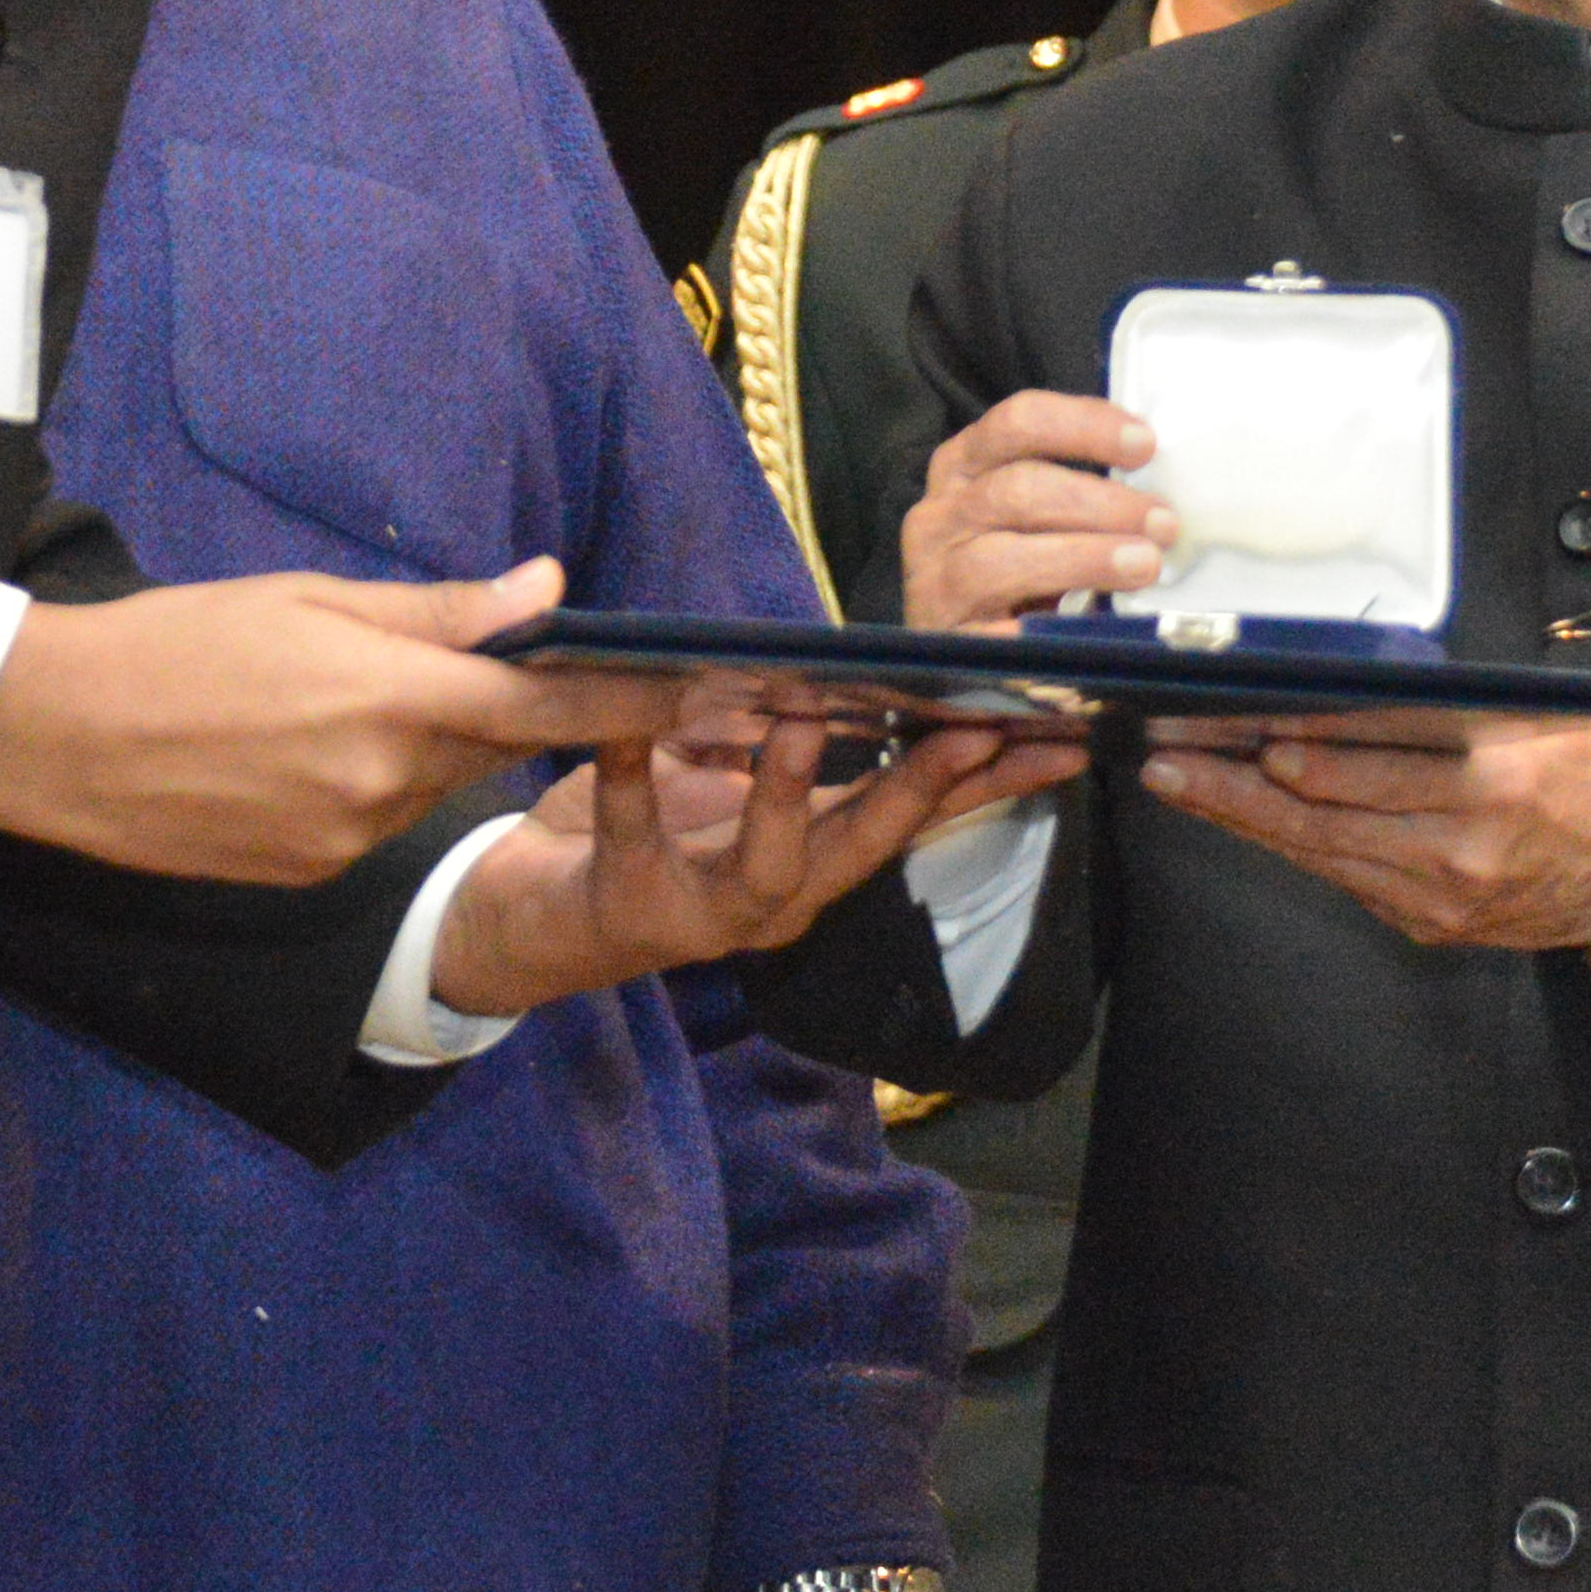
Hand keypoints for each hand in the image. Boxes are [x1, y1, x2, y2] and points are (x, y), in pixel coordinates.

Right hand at [0, 560, 682, 881]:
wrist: (53, 737)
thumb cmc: (176, 643)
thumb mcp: (309, 600)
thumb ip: (439, 610)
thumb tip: (548, 587)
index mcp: (392, 698)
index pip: (547, 701)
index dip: (630, 699)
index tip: (702, 691)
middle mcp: (384, 782)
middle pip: (490, 742)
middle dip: (499, 704)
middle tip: (482, 660)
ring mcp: (345, 840)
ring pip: (428, 784)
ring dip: (419, 742)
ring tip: (331, 695)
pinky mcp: (306, 875)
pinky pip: (372, 823)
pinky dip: (364, 784)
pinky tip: (293, 750)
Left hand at [433, 697, 1082, 1012]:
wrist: (530, 923)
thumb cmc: (650, 835)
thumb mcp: (735, 786)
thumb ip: (796, 739)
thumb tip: (873, 668)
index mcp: (813, 860)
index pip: (920, 817)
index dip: (992, 781)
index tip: (1060, 734)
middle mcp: (775, 898)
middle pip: (868, 846)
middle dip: (923, 790)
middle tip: (978, 728)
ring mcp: (703, 912)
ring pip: (765, 866)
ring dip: (785, 796)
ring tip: (797, 724)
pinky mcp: (626, 905)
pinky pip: (628, 830)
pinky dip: (627, 776)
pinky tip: (626, 728)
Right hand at [900, 394, 1169, 632]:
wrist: (944, 650)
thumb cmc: (1010, 568)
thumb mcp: (1030, 516)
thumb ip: (1077, 495)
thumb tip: (1159, 497)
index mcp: (964, 466)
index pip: (1018, 422)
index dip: (1083, 425)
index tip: (1145, 443)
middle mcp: (941, 514)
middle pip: (1017, 488)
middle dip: (1100, 503)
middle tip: (1163, 523)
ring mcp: (936, 578)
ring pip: (1001, 558)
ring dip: (1085, 557)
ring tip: (1143, 565)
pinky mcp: (945, 639)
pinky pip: (993, 634)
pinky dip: (1038, 630)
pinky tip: (1082, 631)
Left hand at [1135, 712, 1590, 954]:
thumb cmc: (1586, 776)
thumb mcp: (1528, 717)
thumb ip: (1437, 709)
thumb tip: (1331, 692)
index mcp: (1494, 774)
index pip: (1366, 745)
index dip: (1287, 729)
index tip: (1228, 712)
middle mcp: (1463, 839)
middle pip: (1323, 804)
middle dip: (1232, 776)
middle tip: (1168, 750)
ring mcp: (1442, 891)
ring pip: (1319, 847)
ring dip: (1240, 814)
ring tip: (1180, 781)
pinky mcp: (1430, 920)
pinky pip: (1342, 876)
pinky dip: (1289, 844)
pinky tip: (1243, 818)